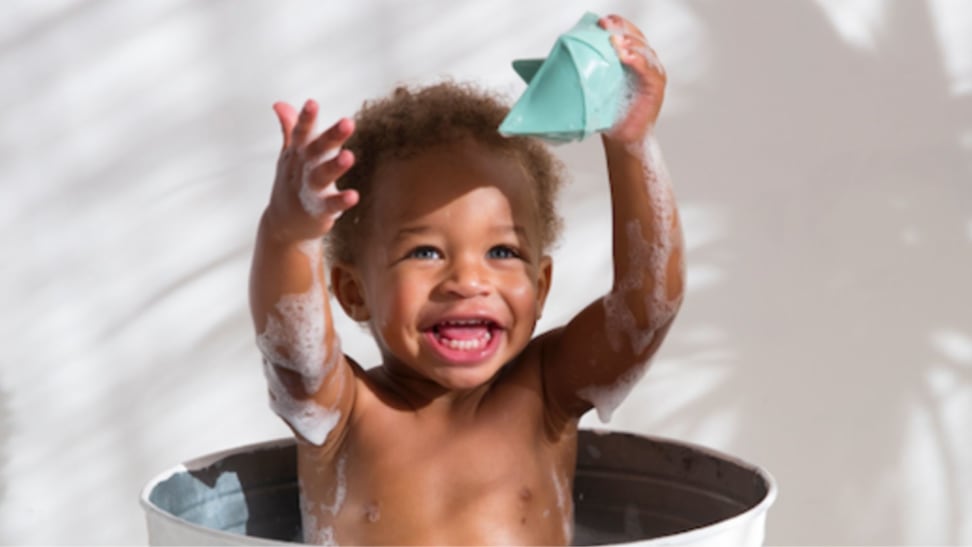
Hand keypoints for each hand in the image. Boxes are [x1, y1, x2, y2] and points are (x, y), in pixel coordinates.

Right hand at [265, 99, 358, 242]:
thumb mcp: (290, 156)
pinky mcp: (318, 211)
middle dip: (331, 136)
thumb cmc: (292, 183)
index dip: (306, 118)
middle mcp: (302, 169)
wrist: (283, 225)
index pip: (301, 133)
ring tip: (350, 156)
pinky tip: (354, 196)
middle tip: (348, 122)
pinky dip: (340, 201)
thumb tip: (279, 103)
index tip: (312, 103)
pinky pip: (330, 206)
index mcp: (297, 154)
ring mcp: (308, 191)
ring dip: (335, 166)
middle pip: (316, 150)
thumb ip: (290, 130)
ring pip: (321, 176)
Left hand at [600, 14, 666, 143]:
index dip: (616, 25)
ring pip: (644, 50)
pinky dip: (638, 61)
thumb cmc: (610, 114)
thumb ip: (589, 71)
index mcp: (631, 59)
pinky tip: (626, 57)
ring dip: (629, 43)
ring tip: (615, 41)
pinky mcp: (656, 87)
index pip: (627, 35)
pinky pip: (649, 70)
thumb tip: (562, 59)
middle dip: (620, 30)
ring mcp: (652, 74)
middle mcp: (644, 63)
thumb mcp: (596, 88)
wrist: (623, 139)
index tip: (600, 22)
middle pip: (636, 38)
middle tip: (605, 26)